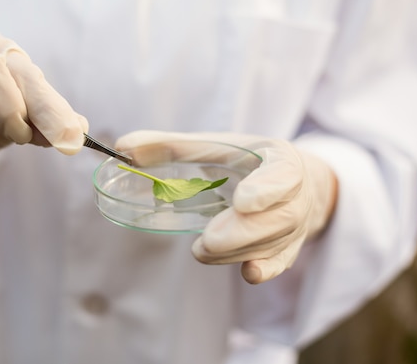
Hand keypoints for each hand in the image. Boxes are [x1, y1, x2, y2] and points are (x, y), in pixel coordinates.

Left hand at [115, 130, 337, 283]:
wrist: (294, 184)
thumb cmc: (247, 162)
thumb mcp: (217, 147)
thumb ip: (170, 146)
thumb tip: (122, 146)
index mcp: (280, 161)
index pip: (282, 175)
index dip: (265, 189)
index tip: (242, 201)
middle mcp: (294, 196)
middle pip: (276, 219)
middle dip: (241, 232)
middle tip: (208, 240)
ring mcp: (293, 227)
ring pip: (269, 244)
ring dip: (235, 251)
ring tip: (201, 250)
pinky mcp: (286, 249)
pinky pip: (279, 264)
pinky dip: (264, 269)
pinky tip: (248, 271)